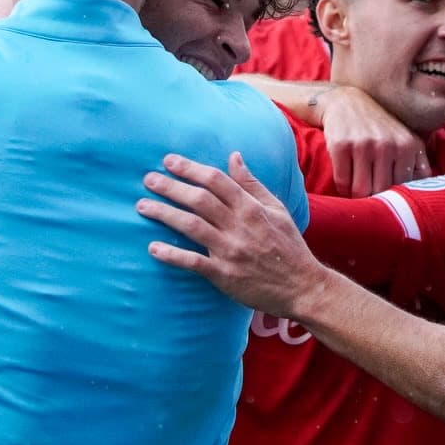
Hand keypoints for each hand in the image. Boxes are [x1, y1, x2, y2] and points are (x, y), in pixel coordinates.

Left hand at [138, 152, 323, 315]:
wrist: (302, 287)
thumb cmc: (289, 246)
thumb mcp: (277, 209)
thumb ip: (252, 184)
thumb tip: (234, 157)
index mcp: (252, 208)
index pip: (217, 181)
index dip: (191, 168)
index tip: (169, 161)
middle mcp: (240, 226)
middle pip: (199, 200)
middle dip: (171, 187)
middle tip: (148, 179)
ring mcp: (231, 251)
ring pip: (192, 226)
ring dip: (164, 214)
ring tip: (143, 206)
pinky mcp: (224, 275)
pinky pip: (193, 262)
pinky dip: (172, 254)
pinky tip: (153, 248)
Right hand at [318, 86, 430, 196]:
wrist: (346, 102)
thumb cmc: (379, 127)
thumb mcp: (406, 139)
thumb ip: (420, 165)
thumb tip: (426, 192)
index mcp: (407, 146)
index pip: (402, 188)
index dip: (392, 195)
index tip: (384, 192)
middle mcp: (387, 145)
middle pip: (380, 191)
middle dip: (373, 196)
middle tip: (368, 191)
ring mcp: (363, 145)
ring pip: (360, 190)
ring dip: (356, 194)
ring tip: (356, 186)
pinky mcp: (341, 146)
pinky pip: (342, 182)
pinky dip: (342, 187)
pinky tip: (345, 179)